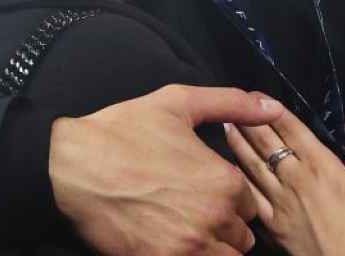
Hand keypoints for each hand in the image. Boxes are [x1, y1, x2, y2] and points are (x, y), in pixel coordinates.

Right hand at [51, 85, 282, 255]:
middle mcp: (214, 219)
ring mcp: (188, 248)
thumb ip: (231, 103)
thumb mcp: (178, 103)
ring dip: (210, 248)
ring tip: (183, 231)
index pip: (251, 206)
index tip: (208, 192)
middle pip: (241, 239)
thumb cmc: (123, 130)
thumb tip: (273, 106)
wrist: (71, 166)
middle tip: (193, 212)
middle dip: (224, 228)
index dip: (231, 199)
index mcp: (224, 181)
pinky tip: (170, 242)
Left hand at [225, 93, 344, 255]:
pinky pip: (249, 194)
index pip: (290, 127)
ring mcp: (279, 201)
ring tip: (224, 123)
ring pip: (251, 164)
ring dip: (237, 142)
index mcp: (320, 164)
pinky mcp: (271, 223)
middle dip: (247, 118)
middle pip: (265, 141)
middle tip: (231, 103)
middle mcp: (294, 178)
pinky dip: (237, 177)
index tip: (257, 93)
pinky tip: (229, 168)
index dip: (271, 107)